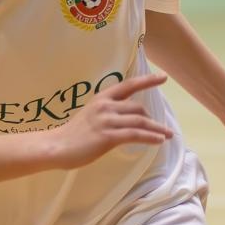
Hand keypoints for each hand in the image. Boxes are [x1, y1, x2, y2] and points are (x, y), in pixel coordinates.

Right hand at [50, 72, 173, 168]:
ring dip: (157, 128)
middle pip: (138, 107)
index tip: (163, 78)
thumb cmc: (71, 135)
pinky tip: (159, 140)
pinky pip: (135, 134)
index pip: (128, 85)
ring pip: (140, 121)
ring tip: (167, 135)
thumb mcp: (89, 116)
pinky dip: (150, 137)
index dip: (147, 80)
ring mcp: (107, 121)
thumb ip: (106, 113)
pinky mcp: (108, 136)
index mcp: (101, 98)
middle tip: (159, 128)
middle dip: (151, 118)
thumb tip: (125, 119)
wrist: (56, 147)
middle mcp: (105, 106)